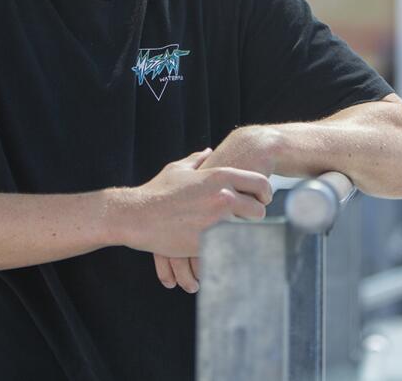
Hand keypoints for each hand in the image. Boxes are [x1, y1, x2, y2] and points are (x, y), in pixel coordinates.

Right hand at [149, 129, 279, 292]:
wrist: (136, 215)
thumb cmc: (157, 191)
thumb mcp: (178, 169)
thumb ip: (198, 159)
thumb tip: (208, 151)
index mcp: (220, 177)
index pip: (260, 183)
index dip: (265, 193)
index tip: (263, 200)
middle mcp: (223, 197)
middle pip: (259, 211)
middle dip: (254, 217)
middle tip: (246, 221)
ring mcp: (217, 221)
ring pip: (247, 232)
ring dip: (241, 234)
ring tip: (233, 235)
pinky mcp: (209, 243)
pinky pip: (230, 248)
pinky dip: (228, 249)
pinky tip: (221, 249)